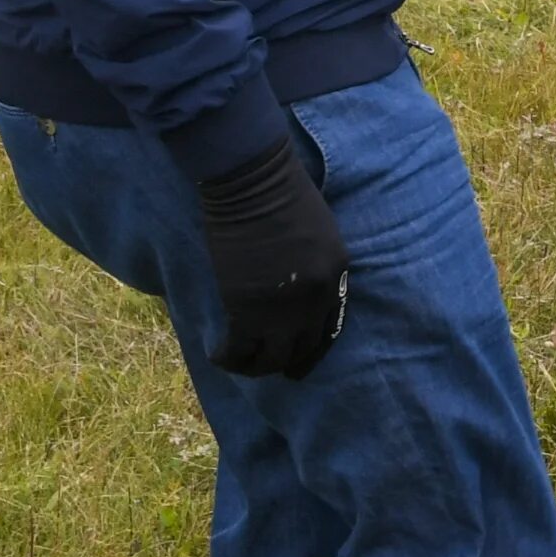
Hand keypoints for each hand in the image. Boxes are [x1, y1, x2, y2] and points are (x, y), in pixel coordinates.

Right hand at [198, 134, 349, 379]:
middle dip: (287, 364)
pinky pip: (239, 349)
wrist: (255, 186)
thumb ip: (315, 264)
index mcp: (337, 275)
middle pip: (303, 347)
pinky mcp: (246, 309)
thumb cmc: (284, 196)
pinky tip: (218, 355)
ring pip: (271, 358)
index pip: (330, 327)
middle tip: (270, 370)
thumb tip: (298, 288)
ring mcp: (283, 308)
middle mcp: (316, 298)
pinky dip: (228, 358)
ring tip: (239, 363)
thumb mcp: (319, 232)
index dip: (314, 348)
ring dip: (255, 367)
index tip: (301, 359)